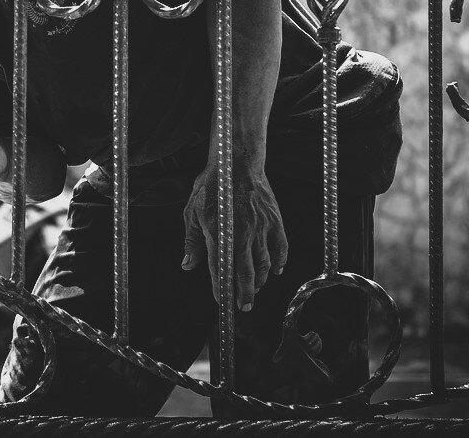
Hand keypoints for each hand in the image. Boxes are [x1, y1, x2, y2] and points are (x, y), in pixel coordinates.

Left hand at [181, 167, 287, 311]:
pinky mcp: (274, 219)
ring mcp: (260, 226)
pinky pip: (280, 246)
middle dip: (244, 293)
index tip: (221, 300)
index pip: (219, 268)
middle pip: (245, 272)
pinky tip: (276, 270)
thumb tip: (188, 265)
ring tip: (254, 289)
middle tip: (243, 306)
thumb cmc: (211, 186)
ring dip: (259, 280)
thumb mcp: (192, 211)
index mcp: (217, 231)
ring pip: (264, 263)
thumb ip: (192, 241)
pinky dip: (279, 261)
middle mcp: (240, 232)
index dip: (220, 287)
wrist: (236, 162)